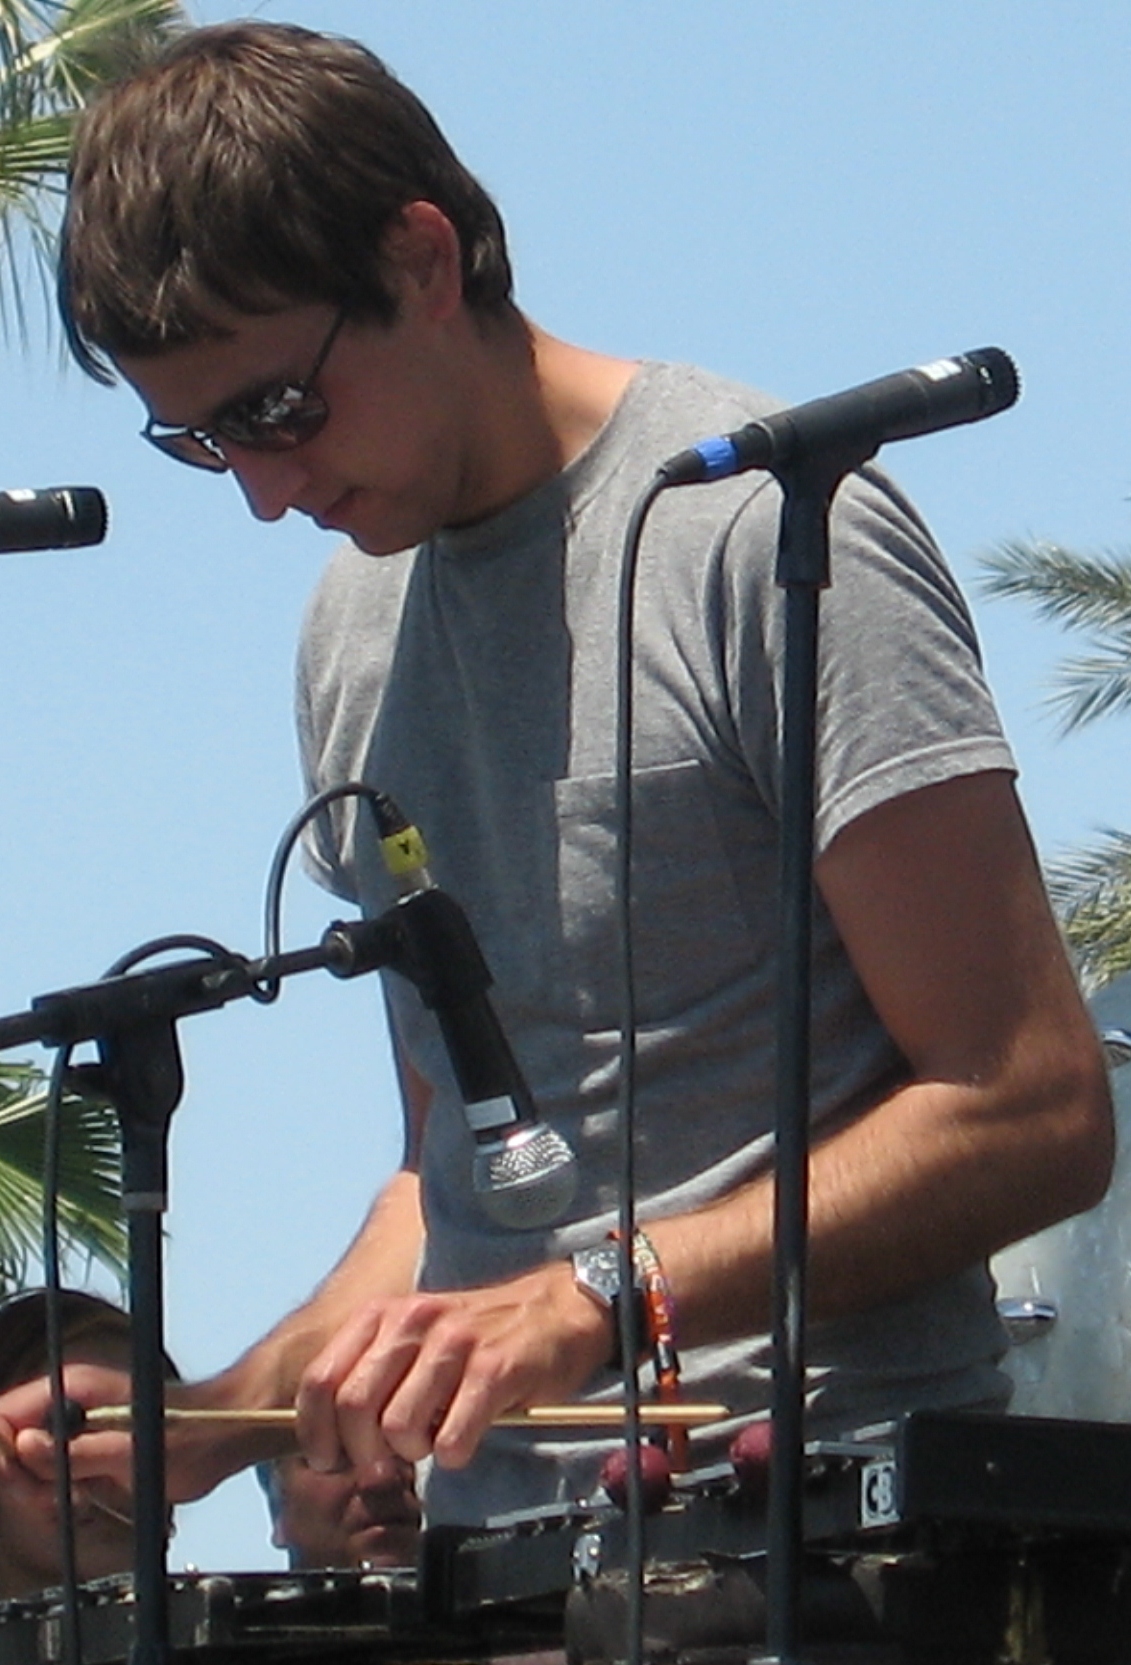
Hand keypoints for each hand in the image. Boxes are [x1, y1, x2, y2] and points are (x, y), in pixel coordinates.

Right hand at [1, 1365, 238, 1505]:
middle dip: (26, 1479)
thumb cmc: (187, 1435)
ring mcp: (74, 1428)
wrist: (218, 1441)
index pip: (5, 1412)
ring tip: (84, 1497)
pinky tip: (88, 1501)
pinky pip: (51, 1478)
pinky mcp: (84, 1451)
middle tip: (61, 1496)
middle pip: (10, 1445)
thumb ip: (73, 1452)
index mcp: (72, 1388)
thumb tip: (23, 1446)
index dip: (4, 1449)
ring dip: (46, 1493)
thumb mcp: (127, 1452)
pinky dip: (60, 1497)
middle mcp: (67, 1403)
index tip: (24, 1479)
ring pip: (28, 1468)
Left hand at [295, 1259, 612, 1477]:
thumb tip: (327, 1439)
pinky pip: (452, 1437)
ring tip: (433, 1439)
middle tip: (385, 1464)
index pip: (321, 1379)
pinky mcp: (496, 1369)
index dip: (315, 1432)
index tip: (328, 1460)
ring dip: (412, 1452)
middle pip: (354, 1407)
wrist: (558, 1309)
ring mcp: (455, 1343)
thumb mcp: (413, 1339)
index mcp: (383, 1314)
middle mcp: (413, 1321)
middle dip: (362, 1453)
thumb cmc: (477, 1336)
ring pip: (399, 1426)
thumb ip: (370, 1376)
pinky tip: (465, 1439)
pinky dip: (453, 1453)